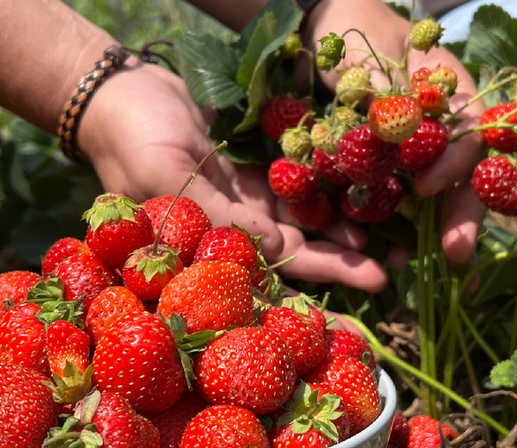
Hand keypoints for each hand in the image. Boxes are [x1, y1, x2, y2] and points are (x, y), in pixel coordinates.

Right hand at [77, 59, 387, 291]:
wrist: (117, 92)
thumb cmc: (128, 139)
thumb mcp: (163, 178)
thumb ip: (217, 214)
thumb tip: (276, 247)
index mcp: (212, 242)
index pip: (275, 271)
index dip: (323, 279)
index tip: (371, 285)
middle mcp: (237, 226)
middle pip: (302, 250)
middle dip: (348, 259)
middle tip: (399, 266)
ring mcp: (251, 195)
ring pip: (310, 216)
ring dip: (349, 223)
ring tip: (395, 229)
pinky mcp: (259, 164)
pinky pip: (304, 176)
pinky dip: (334, 181)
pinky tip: (370, 182)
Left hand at [303, 0, 488, 263]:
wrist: (323, 32)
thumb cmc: (350, 32)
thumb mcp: (360, 53)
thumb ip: (375, 86)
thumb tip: (387, 120)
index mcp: (450, 91)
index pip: (469, 131)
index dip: (453, 161)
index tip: (426, 186)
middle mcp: (443, 126)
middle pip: (463, 175)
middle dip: (461, 216)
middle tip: (457, 254)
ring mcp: (419, 151)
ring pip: (437, 198)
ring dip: (432, 233)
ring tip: (419, 265)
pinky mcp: (391, 170)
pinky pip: (400, 203)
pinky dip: (397, 230)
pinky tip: (390, 257)